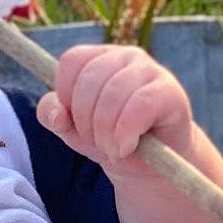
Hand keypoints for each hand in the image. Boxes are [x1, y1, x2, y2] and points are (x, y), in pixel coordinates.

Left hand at [35, 43, 195, 180]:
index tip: (75, 121)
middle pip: (89, 80)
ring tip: (112, 150)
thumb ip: (52, 117)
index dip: (66, 96)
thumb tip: (57, 114)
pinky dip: (126, 132)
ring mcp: (150, 70)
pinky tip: (125, 148)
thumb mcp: (73, 131)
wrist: (154, 166)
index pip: (71, 62)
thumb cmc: (112, 140)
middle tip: (98, 144)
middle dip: (86, 122)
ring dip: (106, 132)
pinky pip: (140, 105)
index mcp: (98, 58)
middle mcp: (125, 56)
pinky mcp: (169, 91)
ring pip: (113, 93)